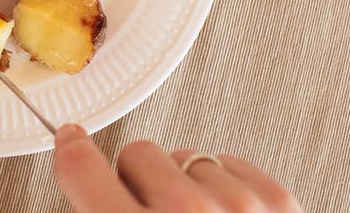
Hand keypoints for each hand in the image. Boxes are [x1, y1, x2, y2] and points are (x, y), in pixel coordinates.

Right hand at [53, 125, 300, 212]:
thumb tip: (90, 200)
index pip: (84, 170)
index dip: (73, 154)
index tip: (72, 143)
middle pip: (137, 154)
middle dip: (138, 183)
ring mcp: (238, 208)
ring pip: (186, 157)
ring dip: (184, 188)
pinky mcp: (278, 204)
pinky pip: (228, 164)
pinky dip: (222, 188)